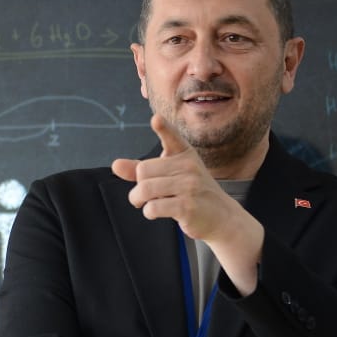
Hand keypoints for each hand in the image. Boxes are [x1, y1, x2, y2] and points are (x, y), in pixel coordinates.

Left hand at [112, 116, 248, 242]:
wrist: (221, 216)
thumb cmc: (191, 192)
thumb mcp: (170, 175)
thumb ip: (141, 169)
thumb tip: (115, 165)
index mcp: (185, 154)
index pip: (172, 137)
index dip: (163, 128)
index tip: (156, 119)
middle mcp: (188, 167)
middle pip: (143, 171)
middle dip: (138, 186)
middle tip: (144, 195)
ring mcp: (190, 186)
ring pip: (145, 189)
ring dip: (138, 200)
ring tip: (146, 203)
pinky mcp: (188, 206)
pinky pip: (153, 207)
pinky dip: (149, 212)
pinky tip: (157, 212)